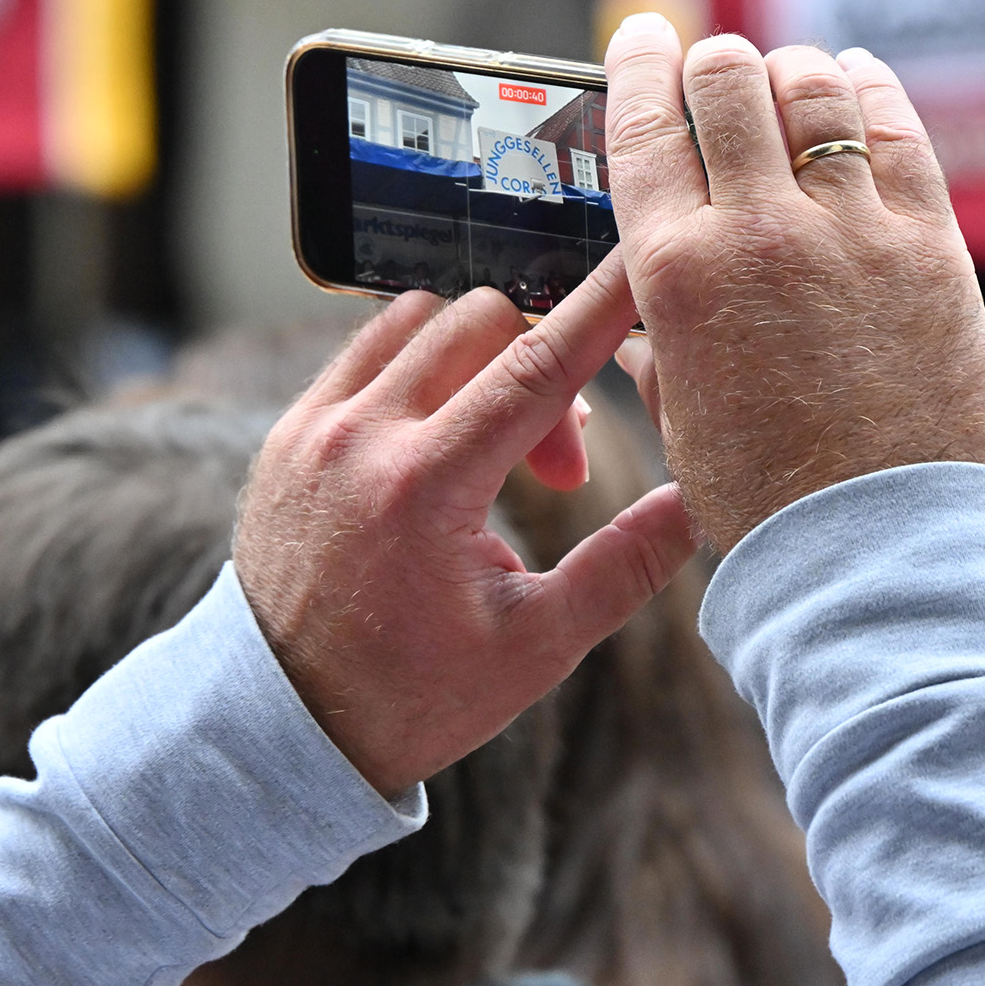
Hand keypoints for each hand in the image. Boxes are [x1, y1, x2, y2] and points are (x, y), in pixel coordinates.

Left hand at [234, 267, 697, 797]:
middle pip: (482, 322)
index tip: (642, 264)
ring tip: (494, 451)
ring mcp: (311, 428)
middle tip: (556, 470)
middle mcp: (358, 438)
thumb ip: (623, 567)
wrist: (282, 722)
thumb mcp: (535, 647)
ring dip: (477, 358)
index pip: (536, 365)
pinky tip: (440, 438)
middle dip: (542, 370)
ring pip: (418, 320)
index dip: (600, 309)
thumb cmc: (412, 694)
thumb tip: (702, 501)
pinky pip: (363, 349)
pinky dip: (417, 367)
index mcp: (423, 488)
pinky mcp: (286, 432)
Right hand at [604, 15, 984, 550]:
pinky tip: (856, 88)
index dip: (638, 64)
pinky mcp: (931, 245)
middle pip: (729, 80)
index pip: (646, 125)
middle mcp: (759, 232)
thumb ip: (661, 347)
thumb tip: (650, 324)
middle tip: (712, 76)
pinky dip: (870, 92)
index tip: (641, 40)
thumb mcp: (679, 416)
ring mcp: (852, 231)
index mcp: (676, 275)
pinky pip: (899, 129)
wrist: (870, 547)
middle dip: (712, 64)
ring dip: (790, 74)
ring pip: (815, 85)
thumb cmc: (762, 497)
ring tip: (786, 87)